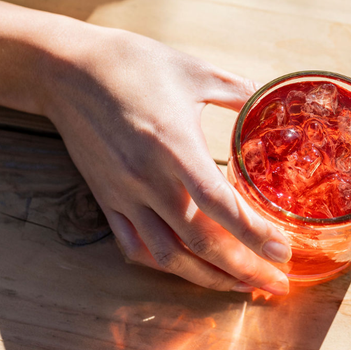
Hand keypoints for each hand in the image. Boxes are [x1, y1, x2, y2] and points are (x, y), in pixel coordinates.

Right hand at [44, 22, 290, 293]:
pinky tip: (185, 268)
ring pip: (167, 254)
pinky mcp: (106, 198)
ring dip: (206, 277)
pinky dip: (163, 264)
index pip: (220, 204)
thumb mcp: (193, 70)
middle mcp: (149, 179)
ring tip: (238, 286)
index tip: (283, 251)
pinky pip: (134, 245)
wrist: (67, 69)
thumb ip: (235, 90)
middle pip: (200, 241)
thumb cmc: (131, 64)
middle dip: (243, 269)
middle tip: (275, 284)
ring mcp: (125, 194)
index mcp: (175, 145)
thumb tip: (264, 98)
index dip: (254, 233)